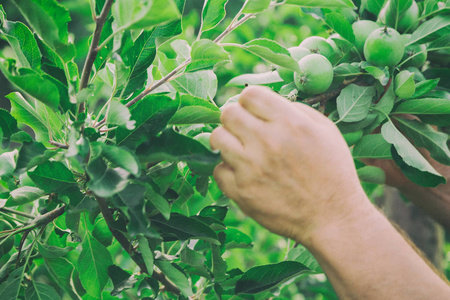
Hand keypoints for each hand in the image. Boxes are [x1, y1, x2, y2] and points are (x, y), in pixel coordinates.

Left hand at [210, 86, 371, 245]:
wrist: (333, 218)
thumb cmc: (333, 172)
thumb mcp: (325, 131)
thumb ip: (295, 110)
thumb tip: (265, 104)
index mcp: (290, 122)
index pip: (249, 94)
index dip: (250, 101)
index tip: (254, 111)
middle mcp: (267, 141)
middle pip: (228, 112)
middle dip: (235, 117)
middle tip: (244, 129)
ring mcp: (251, 167)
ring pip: (216, 137)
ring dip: (226, 140)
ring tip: (240, 149)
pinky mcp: (241, 191)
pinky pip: (217, 169)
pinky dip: (227, 169)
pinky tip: (242, 172)